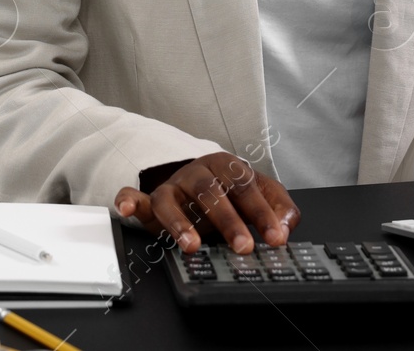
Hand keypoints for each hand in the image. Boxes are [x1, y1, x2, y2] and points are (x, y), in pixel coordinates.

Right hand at [114, 151, 299, 254]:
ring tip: (192, 245)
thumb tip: (286, 227)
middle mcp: (198, 173)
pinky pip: (138, 197)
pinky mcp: (151, 200)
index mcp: (227, 167)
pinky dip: (129, 200)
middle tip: (243, 246)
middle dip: (228, 221)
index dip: (262, 213)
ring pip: (172, 200)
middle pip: (211, 193)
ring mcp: (173, 186)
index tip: (275, 237)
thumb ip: (278, 207)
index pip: (247, 188)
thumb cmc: (230, 191)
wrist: (197, 178)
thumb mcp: (258, 195)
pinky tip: (127, 207)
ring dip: (180, 222)